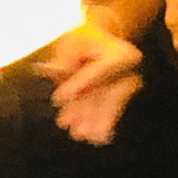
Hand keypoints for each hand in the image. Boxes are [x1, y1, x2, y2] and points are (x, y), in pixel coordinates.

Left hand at [38, 22, 142, 145]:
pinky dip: (99, 124)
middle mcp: (130, 74)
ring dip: (93, 122)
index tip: (58, 99)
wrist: (100, 40)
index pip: (99, 72)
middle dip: (90, 113)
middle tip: (75, 130)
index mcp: (123, 55)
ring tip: (78, 135)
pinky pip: (109, 113)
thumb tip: (48, 70)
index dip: (78, 85)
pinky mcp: (119, 99)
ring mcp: (126, 88)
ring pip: (108, 108)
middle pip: (109, 96)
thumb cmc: (84, 38)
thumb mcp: (72, 41)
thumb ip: (63, 58)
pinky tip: (93, 138)